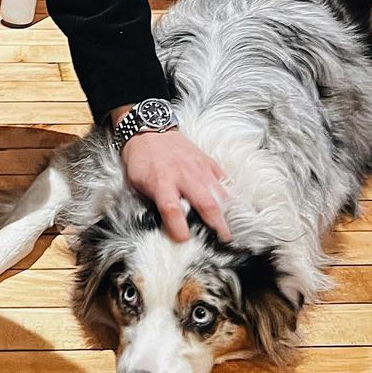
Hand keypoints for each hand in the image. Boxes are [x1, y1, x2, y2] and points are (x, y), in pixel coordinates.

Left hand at [112, 106, 231, 242]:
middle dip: (217, 225)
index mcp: (161, 182)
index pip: (171, 209)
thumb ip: (150, 203)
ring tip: (232, 230)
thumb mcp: (136, 183)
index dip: (179, 228)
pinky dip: (231, 197)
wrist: (149, 131)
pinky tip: (235, 210)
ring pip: (220, 194)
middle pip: (205, 203)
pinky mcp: (209, 163)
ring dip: (227, 214)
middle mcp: (183, 175)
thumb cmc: (142, 160)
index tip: (184, 240)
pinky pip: (225, 182)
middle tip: (224, 242)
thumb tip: (160, 226)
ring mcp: (200, 168)